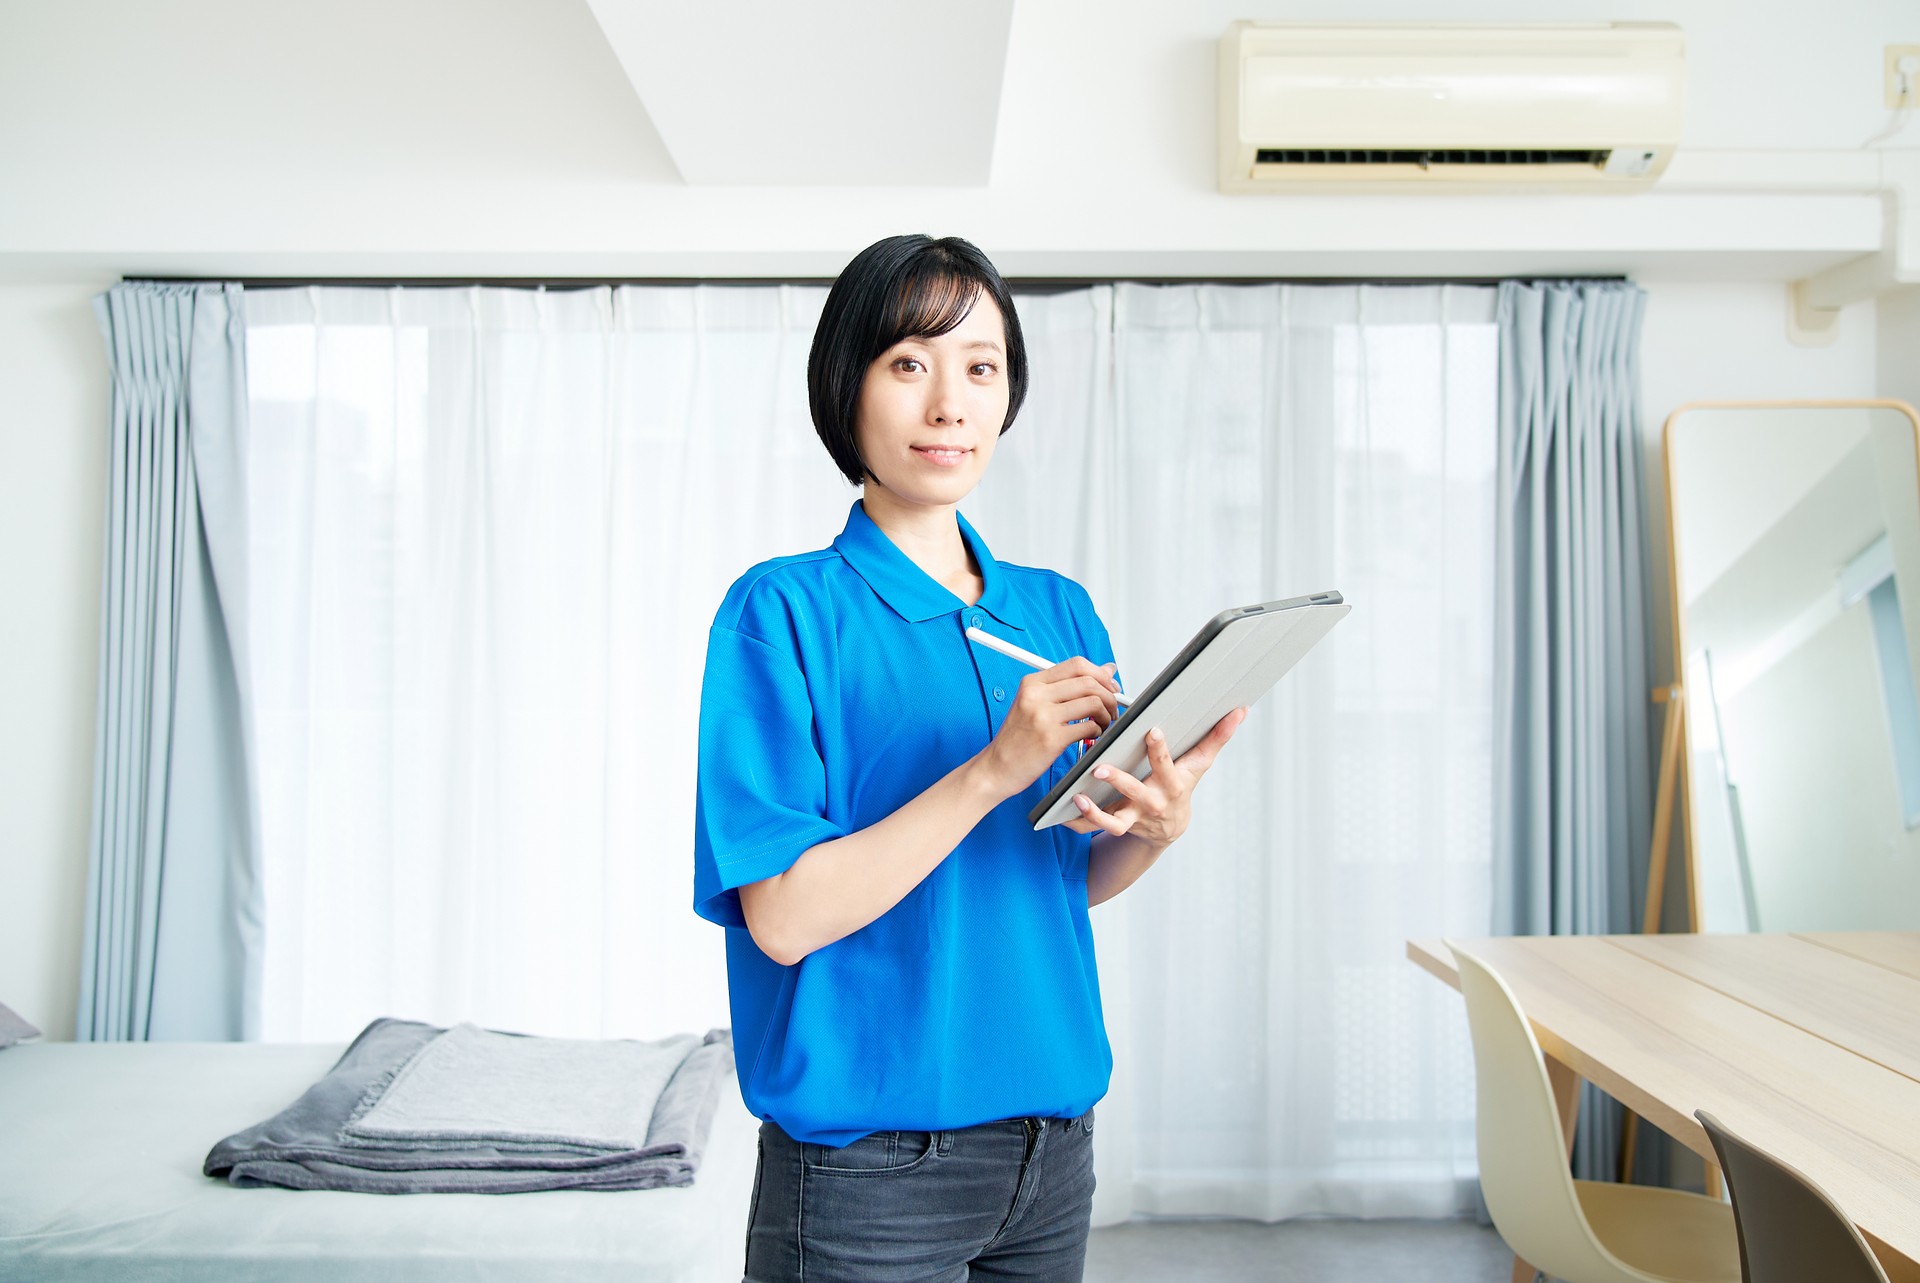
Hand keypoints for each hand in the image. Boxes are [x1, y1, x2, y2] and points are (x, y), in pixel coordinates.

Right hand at [978, 658, 1121, 798]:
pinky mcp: (1051, 739)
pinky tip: (1093, 735)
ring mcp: (1043, 716)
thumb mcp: (1035, 705)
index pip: (1077, 664)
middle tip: (1112, 708)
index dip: (1100, 674)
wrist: (997, 767)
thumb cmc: (1018, 738)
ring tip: (1103, 724)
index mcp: (1032, 683)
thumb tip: (1106, 669)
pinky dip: (1098, 731)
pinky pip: (1089, 727)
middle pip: (1088, 681)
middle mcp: (1036, 695)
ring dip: (1107, 714)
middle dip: (1109, 695)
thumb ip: (1068, 687)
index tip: (1109, 686)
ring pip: (1093, 702)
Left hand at [1059, 707, 1248, 845]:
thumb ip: (1217, 737)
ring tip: (1078, 797)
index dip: (1160, 751)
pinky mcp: (1117, 826)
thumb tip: (1241, 709)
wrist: (1169, 828)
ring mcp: (1134, 818)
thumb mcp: (1199, 764)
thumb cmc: (1181, 785)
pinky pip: (1096, 829)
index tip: (1152, 731)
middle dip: (1119, 782)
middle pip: (1136, 793)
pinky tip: (1065, 810)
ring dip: (1096, 812)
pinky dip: (1080, 822)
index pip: (1166, 766)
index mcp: (1172, 784)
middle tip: (1100, 768)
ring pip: (1115, 820)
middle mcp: (1152, 803)